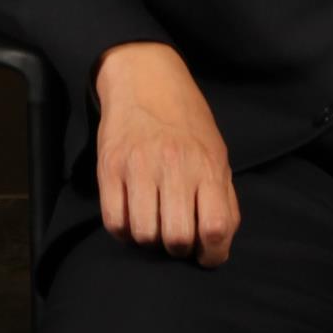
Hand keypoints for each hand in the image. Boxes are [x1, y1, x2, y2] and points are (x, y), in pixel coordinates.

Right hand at [91, 42, 237, 265]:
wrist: (145, 78)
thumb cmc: (186, 122)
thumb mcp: (217, 153)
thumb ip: (223, 197)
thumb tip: (218, 243)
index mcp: (207, 165)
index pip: (215, 228)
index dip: (213, 254)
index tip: (205, 254)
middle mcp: (174, 165)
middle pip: (177, 238)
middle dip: (178, 248)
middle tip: (177, 236)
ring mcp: (139, 166)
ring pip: (143, 234)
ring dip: (150, 239)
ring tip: (154, 222)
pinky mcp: (109, 167)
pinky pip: (114, 222)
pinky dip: (124, 230)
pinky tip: (132, 216)